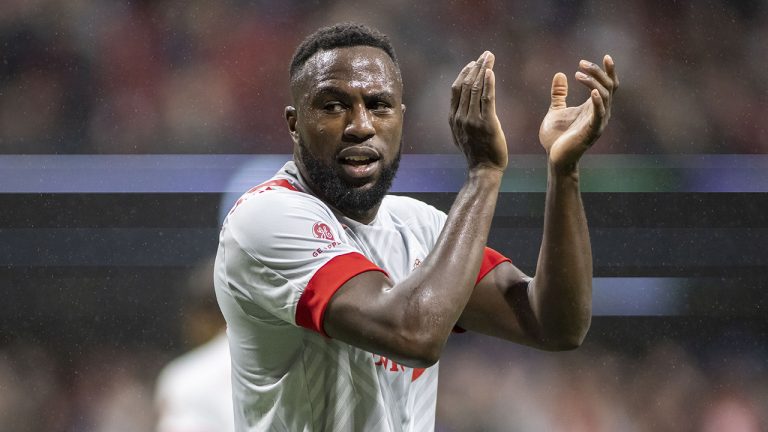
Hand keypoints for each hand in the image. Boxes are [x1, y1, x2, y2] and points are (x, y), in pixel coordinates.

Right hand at [450, 51, 507, 171]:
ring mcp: (472, 120)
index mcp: (453, 118)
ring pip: (476, 89)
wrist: (483, 169)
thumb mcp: (462, 134)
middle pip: (466, 85)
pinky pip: (487, 99)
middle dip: (476, 67)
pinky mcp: (487, 124)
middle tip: (485, 55)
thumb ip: (462, 119)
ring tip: (490, 58)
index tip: (474, 63)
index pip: (456, 89)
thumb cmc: (477, 152)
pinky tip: (491, 72)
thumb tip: (464, 106)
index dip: (464, 73)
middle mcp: (460, 117)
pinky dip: (488, 83)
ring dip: (483, 70)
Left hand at [539, 55, 618, 173]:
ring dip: (594, 83)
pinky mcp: (591, 132)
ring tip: (579, 74)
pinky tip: (594, 92)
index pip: (608, 85)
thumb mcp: (556, 110)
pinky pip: (599, 115)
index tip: (606, 56)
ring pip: (605, 96)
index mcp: (593, 107)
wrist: (554, 158)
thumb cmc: (556, 138)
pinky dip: (598, 103)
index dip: (609, 71)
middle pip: (608, 86)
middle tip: (581, 63)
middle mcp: (600, 113)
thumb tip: (560, 74)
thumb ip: (559, 94)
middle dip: (598, 72)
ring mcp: (597, 122)